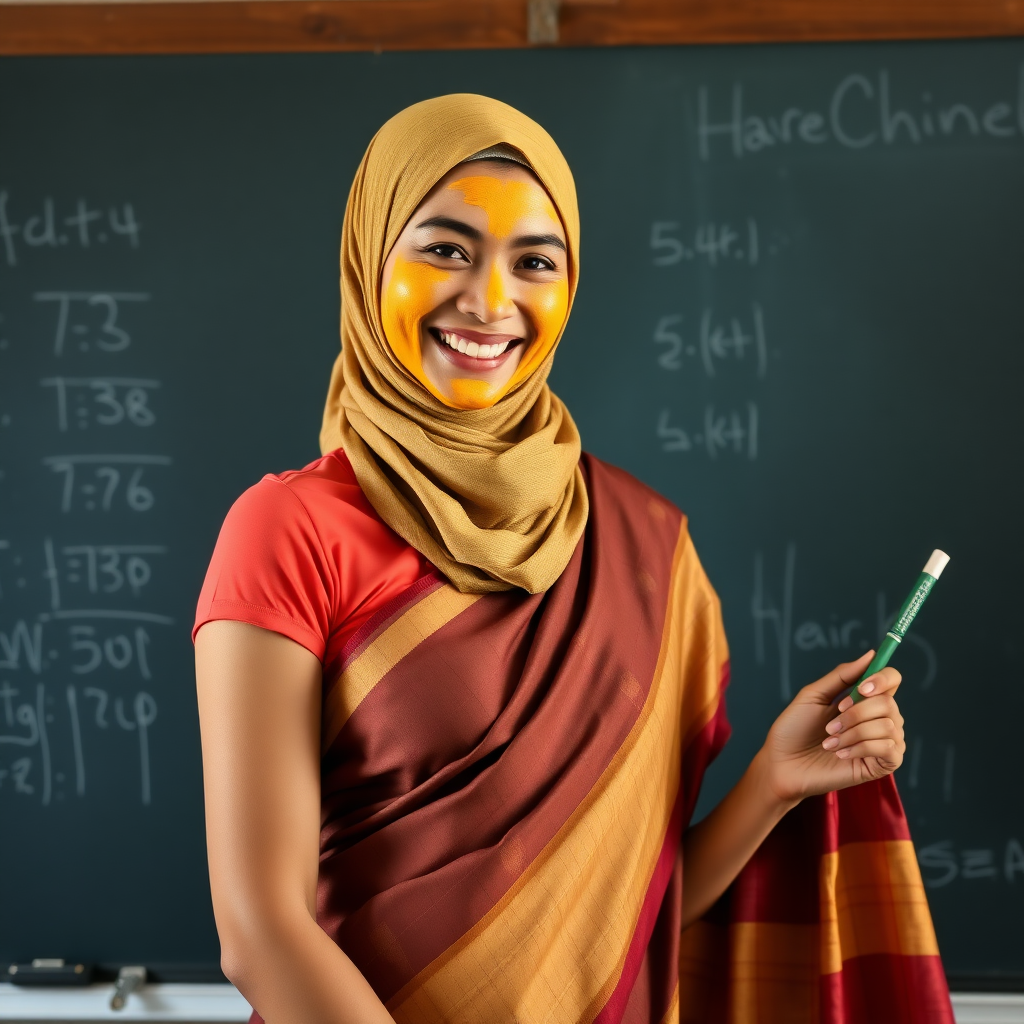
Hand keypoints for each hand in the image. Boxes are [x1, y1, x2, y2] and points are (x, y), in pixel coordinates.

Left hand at [761, 650, 905, 804]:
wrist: (783, 762)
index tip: (862, 688)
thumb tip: (871, 654)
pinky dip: (860, 747)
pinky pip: (888, 748)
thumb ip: (842, 675)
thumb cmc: (794, 728)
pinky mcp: (882, 765)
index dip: (882, 678)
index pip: (892, 680)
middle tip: (830, 724)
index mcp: (864, 699)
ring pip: (888, 726)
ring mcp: (883, 742)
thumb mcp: (814, 695)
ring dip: (853, 732)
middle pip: (889, 703)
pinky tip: (841, 754)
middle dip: (856, 712)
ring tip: (830, 742)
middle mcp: (879, 718)